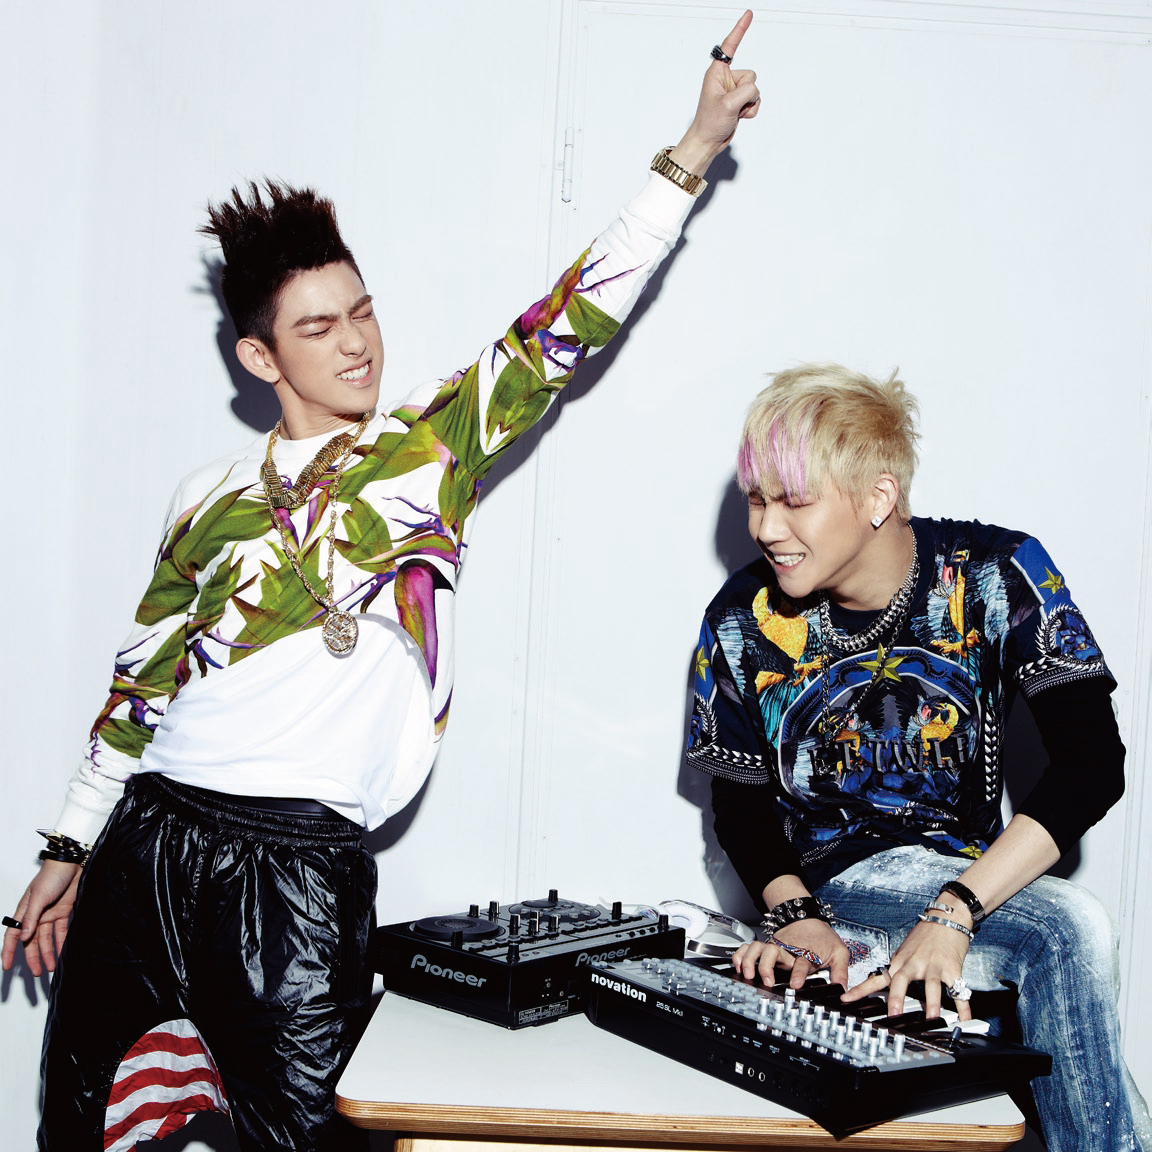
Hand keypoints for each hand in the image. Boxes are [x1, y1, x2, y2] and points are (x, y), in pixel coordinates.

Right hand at [2, 860, 82, 977]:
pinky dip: (61, 942)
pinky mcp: (63, 913)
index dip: (8, 951)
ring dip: (48, 953)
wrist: (72, 864)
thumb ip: (31, 917)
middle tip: (37, 973)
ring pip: (46, 939)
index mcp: (24, 912)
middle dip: (33, 958)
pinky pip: (61, 932)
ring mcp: (49, 915)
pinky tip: (62, 953)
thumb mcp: (38, 897)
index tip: (6, 966)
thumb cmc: (51, 876)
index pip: (12, 935)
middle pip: (31, 942)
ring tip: (51, 968)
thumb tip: (22, 937)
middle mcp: (35, 916)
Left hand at [670, 10, 760, 175]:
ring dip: (749, 103)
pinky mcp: (739, 101)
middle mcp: (726, 78)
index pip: (730, 46)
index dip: (740, 30)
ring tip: (734, 113)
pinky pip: (756, 100)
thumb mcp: (728, 104)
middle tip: (732, 105)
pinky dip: (751, 109)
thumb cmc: (710, 122)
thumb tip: (754, 91)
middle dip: (746, 92)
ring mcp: (733, 90)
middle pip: (751, 74)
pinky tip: (739, 116)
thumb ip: (746, 90)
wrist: (708, 141)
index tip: (748, 14)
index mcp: (717, 72)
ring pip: (755, 88)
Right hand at [731, 919, 849, 989]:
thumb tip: (843, 989)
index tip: (795, 984)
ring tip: (747, 973)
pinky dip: (741, 954)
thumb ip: (840, 971)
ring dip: (750, 960)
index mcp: (805, 952)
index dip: (798, 973)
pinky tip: (738, 965)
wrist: (809, 918)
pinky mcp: (766, 946)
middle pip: (772, 953)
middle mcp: (787, 949)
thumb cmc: (822, 936)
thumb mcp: (839, 951)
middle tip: (766, 980)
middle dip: (766, 967)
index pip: (801, 963)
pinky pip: (749, 947)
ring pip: (757, 948)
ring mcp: (775, 947)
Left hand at [842, 917, 972, 1021]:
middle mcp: (914, 964)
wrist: (947, 917)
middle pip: (901, 981)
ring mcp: (933, 966)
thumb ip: (899, 968)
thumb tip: (887, 983)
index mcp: (900, 961)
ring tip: (933, 1020)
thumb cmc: (926, 935)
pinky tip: (964, 1018)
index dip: (861, 989)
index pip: (877, 977)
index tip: (847, 998)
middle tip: (893, 1015)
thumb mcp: (906, 950)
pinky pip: (958, 990)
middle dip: (896, 999)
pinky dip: (963, 1006)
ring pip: (931, 987)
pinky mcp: (952, 968)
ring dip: (932, 1005)